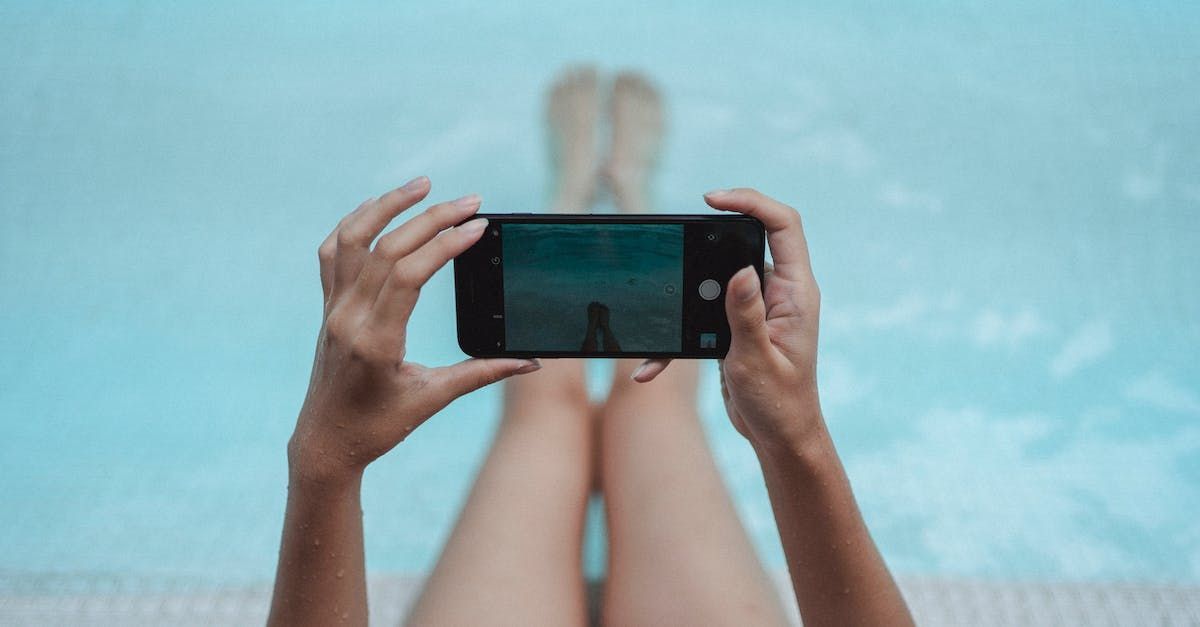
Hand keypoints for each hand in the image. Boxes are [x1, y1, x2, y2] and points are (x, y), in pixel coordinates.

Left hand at [289, 176, 540, 480]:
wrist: (325, 442)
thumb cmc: (379, 427)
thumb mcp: (433, 400)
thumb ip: (482, 374)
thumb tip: (531, 362)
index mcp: (376, 342)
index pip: (410, 274)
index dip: (445, 244)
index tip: (477, 226)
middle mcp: (349, 318)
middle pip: (388, 248)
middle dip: (432, 219)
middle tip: (471, 201)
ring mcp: (333, 309)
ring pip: (353, 239)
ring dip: (388, 205)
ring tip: (424, 184)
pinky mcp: (327, 307)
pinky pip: (334, 252)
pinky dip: (355, 223)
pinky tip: (379, 206)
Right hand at [633, 188, 821, 450]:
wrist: (780, 439)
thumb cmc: (779, 404)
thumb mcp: (757, 360)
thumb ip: (747, 315)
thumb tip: (738, 270)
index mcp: (795, 293)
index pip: (782, 225)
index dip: (751, 202)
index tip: (712, 200)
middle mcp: (780, 293)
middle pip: (746, 241)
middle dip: (708, 241)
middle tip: (677, 243)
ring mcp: (758, 308)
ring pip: (717, 278)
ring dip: (686, 293)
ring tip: (660, 307)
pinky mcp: (738, 326)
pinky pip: (703, 316)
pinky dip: (679, 337)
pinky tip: (650, 367)